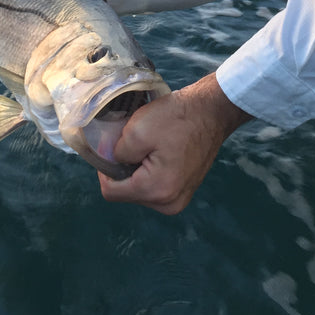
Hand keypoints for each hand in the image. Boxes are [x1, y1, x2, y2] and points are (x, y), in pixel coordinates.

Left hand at [97, 73, 252, 214]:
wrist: (211, 111)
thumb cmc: (177, 118)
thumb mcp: (137, 129)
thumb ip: (115, 151)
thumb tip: (109, 160)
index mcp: (157, 190)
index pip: (111, 192)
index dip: (103, 169)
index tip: (110, 147)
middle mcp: (169, 203)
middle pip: (127, 193)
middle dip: (123, 169)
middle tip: (131, 142)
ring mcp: (179, 199)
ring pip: (141, 190)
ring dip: (136, 170)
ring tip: (146, 146)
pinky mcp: (185, 190)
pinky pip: (155, 186)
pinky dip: (150, 171)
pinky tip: (157, 151)